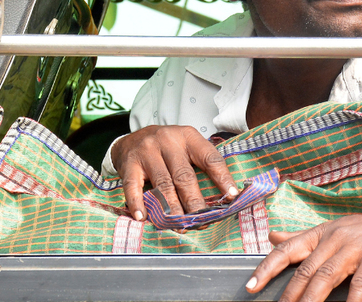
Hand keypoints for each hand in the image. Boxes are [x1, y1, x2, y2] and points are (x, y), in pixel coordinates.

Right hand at [111, 125, 238, 220]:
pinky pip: (133, 186)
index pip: (210, 158)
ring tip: (179, 225)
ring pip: (163, 184)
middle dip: (195, 201)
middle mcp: (168, 142)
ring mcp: (147, 152)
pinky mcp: (129, 164)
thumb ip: (201, 163)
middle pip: (185, 175)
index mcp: (188, 137)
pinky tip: (143, 217)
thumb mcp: (186, 145)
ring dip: (171, 208)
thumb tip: (224, 193)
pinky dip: (138, 203)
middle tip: (202, 220)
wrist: (130, 139)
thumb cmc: (166, 147)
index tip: (232, 196)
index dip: (222, 178)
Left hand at [245, 205, 361, 301]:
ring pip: (326, 279)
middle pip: (305, 270)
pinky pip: (360, 285)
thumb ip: (303, 237)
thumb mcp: (336, 229)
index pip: (288, 249)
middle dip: (288, 295)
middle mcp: (336, 237)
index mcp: (323, 232)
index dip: (267, 268)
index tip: (250, 287)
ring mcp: (357, 247)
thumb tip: (271, 236)